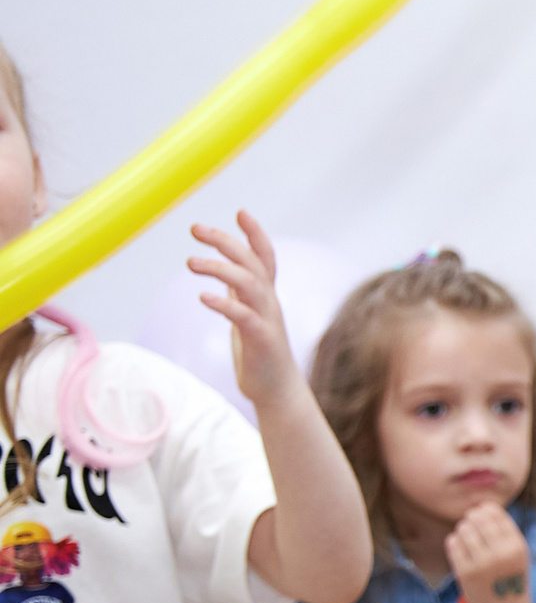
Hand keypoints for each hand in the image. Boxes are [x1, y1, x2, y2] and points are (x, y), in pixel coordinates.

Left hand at [187, 211, 297, 407]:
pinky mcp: (262, 340)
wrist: (277, 390)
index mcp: (265, 296)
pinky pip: (244, 316)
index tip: (240, 212)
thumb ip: (239, 294)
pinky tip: (204, 297)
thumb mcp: (247, 316)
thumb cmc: (259, 353)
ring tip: (191, 262)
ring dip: (220, 268)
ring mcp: (268, 320)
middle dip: (225, 242)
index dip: (255, 234)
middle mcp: (270, 302)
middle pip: (251, 262)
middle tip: (195, 229)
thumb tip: (222, 275)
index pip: (265, 257)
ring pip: (249, 283)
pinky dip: (225, 304)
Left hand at [447, 501, 531, 602]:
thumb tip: (481, 507)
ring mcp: (482, 563)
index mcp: (517, 546)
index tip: (480, 513)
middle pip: (478, 518)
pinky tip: (459, 548)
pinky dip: (453, 542)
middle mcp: (501, 553)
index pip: (496, 514)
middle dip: (471, 518)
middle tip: (469, 523)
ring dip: (462, 530)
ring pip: (464, 529)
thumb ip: (504, 533)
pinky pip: (453, 544)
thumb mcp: (517, 555)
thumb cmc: (509, 580)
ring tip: (465, 538)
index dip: (485, 509)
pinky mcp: (465, 572)